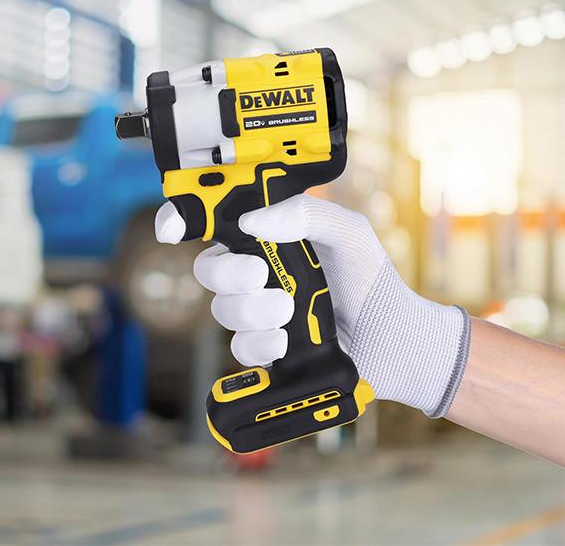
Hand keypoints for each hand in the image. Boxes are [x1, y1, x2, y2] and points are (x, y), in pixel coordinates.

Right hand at [158, 195, 469, 416]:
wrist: (392, 336)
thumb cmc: (372, 280)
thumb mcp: (349, 234)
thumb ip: (306, 215)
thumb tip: (252, 221)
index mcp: (272, 240)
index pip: (218, 225)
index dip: (186, 221)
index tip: (171, 228)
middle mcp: (260, 275)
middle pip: (209, 270)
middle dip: (228, 274)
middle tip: (261, 276)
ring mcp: (261, 313)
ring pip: (222, 311)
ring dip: (251, 311)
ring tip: (288, 312)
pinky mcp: (267, 349)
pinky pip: (239, 349)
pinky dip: (257, 345)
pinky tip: (282, 343)